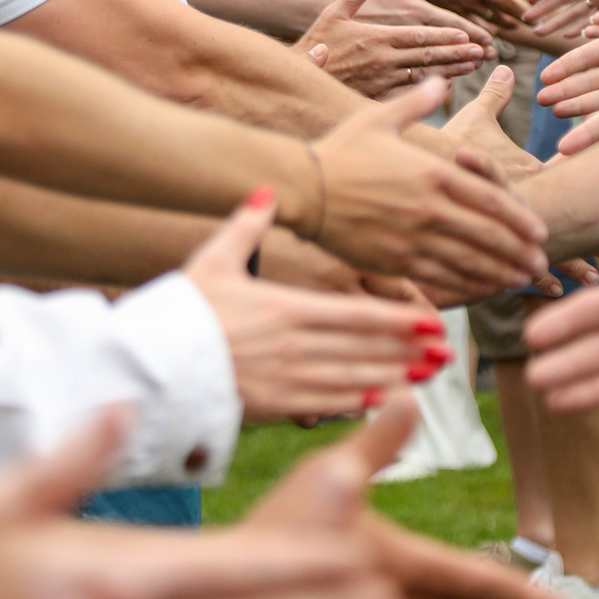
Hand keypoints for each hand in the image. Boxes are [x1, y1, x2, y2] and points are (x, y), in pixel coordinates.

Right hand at [186, 193, 450, 420]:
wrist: (151, 364)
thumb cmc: (182, 311)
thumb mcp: (213, 259)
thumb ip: (246, 225)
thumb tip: (264, 190)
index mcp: (286, 308)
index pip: (358, 314)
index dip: (399, 319)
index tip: (430, 321)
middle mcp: (295, 345)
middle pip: (366, 348)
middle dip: (409, 351)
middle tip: (446, 354)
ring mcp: (287, 379)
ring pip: (355, 379)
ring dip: (395, 378)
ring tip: (428, 377)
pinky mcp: (274, 407)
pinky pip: (327, 406)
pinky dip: (359, 403)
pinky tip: (385, 402)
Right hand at [302, 0, 487, 99]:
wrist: (300, 71)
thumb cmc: (318, 37)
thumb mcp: (336, 8)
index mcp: (378, 36)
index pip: (420, 36)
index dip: (445, 36)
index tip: (467, 35)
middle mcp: (383, 59)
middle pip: (427, 57)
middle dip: (456, 54)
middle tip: (481, 52)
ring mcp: (381, 79)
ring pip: (422, 75)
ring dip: (449, 71)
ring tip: (471, 66)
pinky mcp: (376, 94)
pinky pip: (408, 93)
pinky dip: (428, 89)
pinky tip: (446, 86)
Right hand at [307, 79, 552, 300]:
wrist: (301, 187)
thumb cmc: (340, 150)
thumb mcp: (379, 118)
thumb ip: (417, 102)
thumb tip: (440, 81)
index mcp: (432, 173)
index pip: (491, 200)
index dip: (520, 219)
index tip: (540, 232)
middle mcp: (428, 208)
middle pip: (489, 235)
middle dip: (520, 252)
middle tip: (542, 263)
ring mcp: (412, 238)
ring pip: (470, 261)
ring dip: (501, 272)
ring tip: (521, 279)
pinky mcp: (393, 260)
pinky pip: (441, 278)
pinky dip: (467, 286)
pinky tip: (482, 290)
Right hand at [393, 0, 530, 34]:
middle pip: (509, 5)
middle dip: (523, 13)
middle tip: (536, 22)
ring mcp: (467, 2)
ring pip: (494, 17)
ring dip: (507, 23)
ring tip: (517, 27)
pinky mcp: (454, 11)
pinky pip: (475, 23)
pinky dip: (485, 29)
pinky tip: (490, 35)